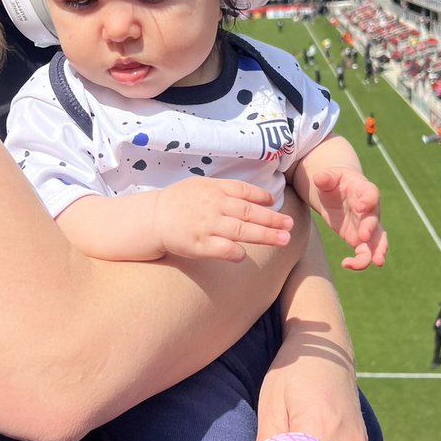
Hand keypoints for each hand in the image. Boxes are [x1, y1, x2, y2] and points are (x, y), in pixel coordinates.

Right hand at [152, 177, 292, 261]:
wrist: (151, 218)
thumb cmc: (178, 203)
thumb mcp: (200, 186)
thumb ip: (226, 190)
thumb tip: (260, 198)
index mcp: (213, 188)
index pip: (243, 190)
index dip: (262, 197)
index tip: (275, 204)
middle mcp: (212, 205)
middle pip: (249, 212)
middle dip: (273, 219)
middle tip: (290, 225)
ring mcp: (206, 225)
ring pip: (242, 231)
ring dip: (265, 236)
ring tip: (284, 240)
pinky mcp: (199, 245)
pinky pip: (224, 249)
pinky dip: (237, 252)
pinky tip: (245, 255)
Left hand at [310, 168, 386, 269]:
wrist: (336, 192)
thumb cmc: (335, 181)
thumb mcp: (329, 177)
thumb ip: (326, 178)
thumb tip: (319, 178)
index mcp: (364, 190)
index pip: (371, 194)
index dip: (368, 200)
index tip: (360, 207)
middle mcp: (370, 210)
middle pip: (374, 220)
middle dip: (370, 228)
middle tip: (363, 236)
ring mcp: (367, 226)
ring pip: (377, 240)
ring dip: (378, 251)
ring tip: (376, 262)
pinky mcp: (360, 239)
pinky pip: (365, 252)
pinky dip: (361, 261)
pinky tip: (348, 265)